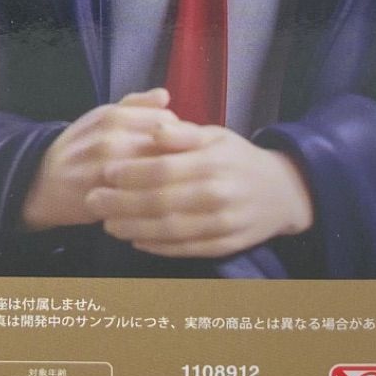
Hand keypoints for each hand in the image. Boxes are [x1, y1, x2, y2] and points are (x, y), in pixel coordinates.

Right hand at [20, 89, 177, 231]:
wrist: (43, 181)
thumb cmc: (80, 146)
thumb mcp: (102, 116)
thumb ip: (135, 104)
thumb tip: (165, 95)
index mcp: (113, 116)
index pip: (168, 118)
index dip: (177, 131)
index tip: (173, 142)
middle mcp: (112, 140)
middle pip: (169, 145)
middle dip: (178, 155)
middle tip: (175, 163)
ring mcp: (110, 172)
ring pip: (161, 171)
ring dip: (169, 176)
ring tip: (165, 180)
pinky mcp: (109, 199)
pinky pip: (146, 196)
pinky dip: (155, 196)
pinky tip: (153, 197)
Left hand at [85, 120, 313, 257]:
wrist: (282, 193)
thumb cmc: (239, 158)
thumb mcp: (216, 136)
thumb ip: (183, 133)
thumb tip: (154, 126)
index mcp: (213, 162)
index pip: (163, 169)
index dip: (130, 173)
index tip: (105, 172)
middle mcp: (218, 195)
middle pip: (160, 202)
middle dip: (121, 203)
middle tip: (93, 201)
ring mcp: (223, 224)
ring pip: (169, 230)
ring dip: (133, 228)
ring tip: (107, 224)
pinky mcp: (225, 246)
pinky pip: (185, 248)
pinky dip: (157, 247)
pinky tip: (136, 240)